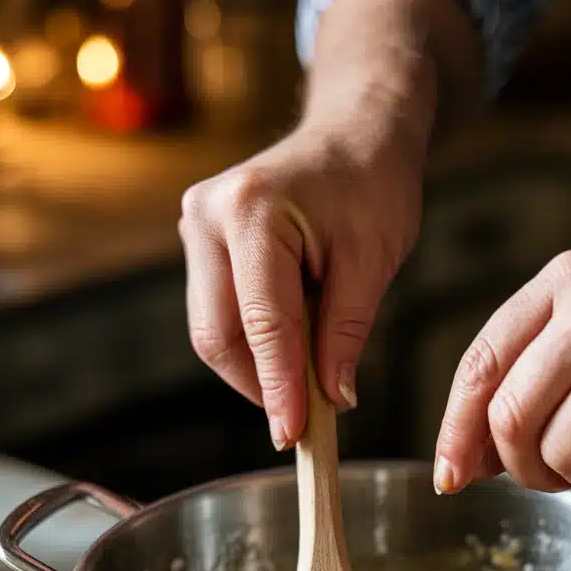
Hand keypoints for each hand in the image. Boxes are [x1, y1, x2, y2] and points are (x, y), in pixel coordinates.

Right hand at [179, 125, 423, 450]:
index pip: (262, 323)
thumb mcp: (373, 259)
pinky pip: (219, 315)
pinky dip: (253, 345)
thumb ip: (346, 332)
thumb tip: (332, 400)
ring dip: (257, 368)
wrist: (354, 133)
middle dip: (260, 385)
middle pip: (218, 335)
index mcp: (252, 212)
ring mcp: (196, 229)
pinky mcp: (202, 245)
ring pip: (213, 331)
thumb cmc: (371, 185)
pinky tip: (292, 352)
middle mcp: (208, 217)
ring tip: (307, 381)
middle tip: (304, 422)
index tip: (293, 437)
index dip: (278, 388)